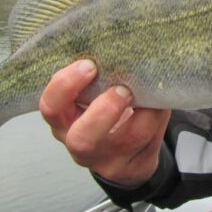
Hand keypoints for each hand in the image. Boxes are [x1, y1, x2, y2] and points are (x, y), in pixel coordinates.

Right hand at [39, 59, 170, 186]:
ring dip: (146, 110)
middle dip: (104, 110)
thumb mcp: (91, 94)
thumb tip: (120, 47)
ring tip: (147, 90)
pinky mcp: (135, 164)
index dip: (66, 86)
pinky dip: (158, 114)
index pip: (51, 106)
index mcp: (64, 120)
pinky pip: (151, 139)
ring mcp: (109, 160)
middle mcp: (80, 144)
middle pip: (81, 139)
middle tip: (122, 89)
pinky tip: (160, 99)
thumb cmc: (106, 111)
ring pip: (128, 139)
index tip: (88, 65)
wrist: (127, 154)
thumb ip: (98, 75)